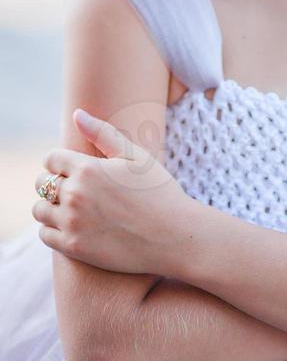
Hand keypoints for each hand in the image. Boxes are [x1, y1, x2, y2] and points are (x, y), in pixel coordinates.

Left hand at [32, 109, 189, 275]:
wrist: (173, 236)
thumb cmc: (158, 191)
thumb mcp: (135, 156)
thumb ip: (103, 133)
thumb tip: (76, 114)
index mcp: (88, 169)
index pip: (51, 159)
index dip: (61, 161)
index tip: (75, 168)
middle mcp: (75, 195)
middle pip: (42, 183)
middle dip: (55, 182)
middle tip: (77, 188)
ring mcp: (72, 223)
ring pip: (39, 210)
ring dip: (51, 206)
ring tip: (73, 207)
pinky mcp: (73, 247)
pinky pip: (44, 234)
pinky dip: (53, 228)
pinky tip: (74, 225)